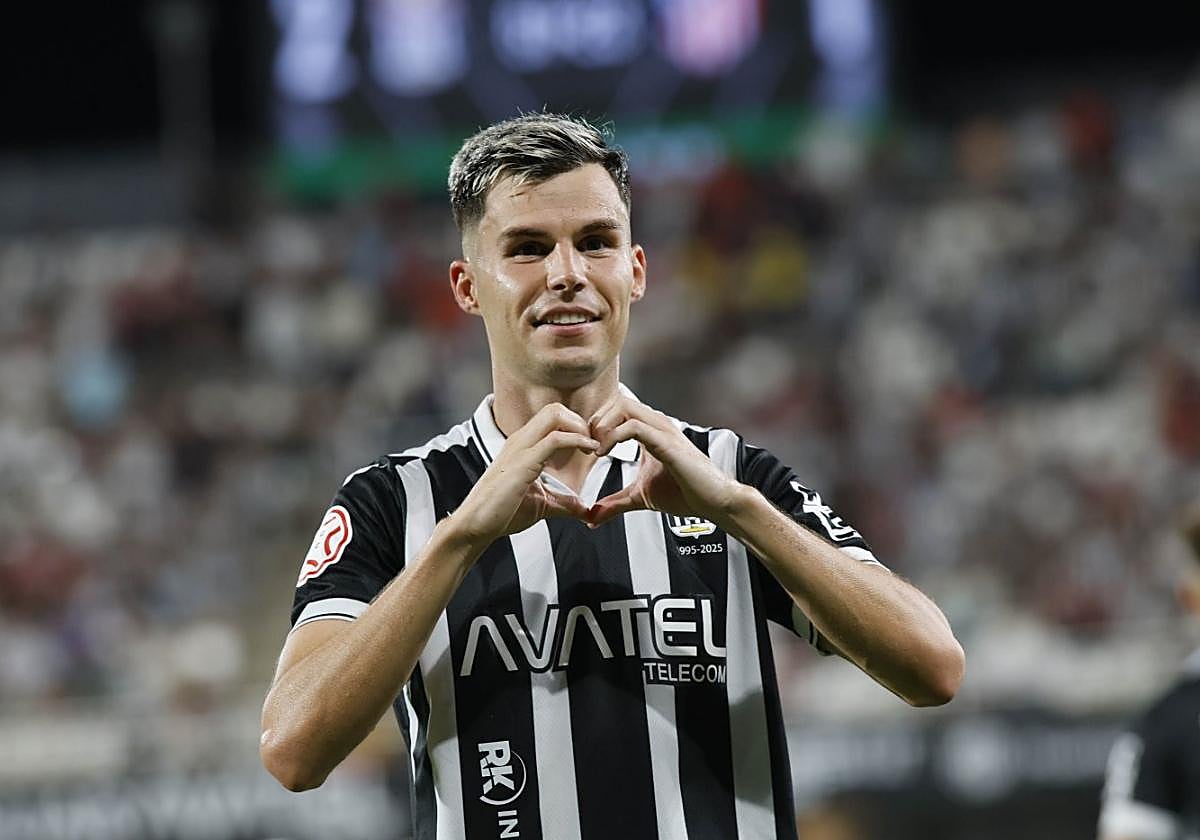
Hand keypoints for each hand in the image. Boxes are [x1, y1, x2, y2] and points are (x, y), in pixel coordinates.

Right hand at [452, 403, 597, 546]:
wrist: (476, 525)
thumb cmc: (501, 512)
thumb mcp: (542, 505)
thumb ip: (564, 503)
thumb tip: (585, 510)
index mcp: (523, 445)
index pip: (552, 418)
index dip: (576, 427)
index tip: (592, 445)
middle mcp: (521, 440)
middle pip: (554, 409)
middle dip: (580, 421)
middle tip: (594, 443)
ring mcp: (520, 448)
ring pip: (554, 415)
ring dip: (581, 427)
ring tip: (594, 446)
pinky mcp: (523, 462)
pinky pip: (554, 439)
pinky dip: (577, 440)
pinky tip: (589, 451)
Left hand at [585, 395, 742, 528]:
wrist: (714, 502)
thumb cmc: (685, 494)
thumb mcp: (640, 497)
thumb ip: (615, 503)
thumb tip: (592, 519)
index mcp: (650, 430)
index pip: (617, 409)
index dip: (596, 424)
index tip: (586, 448)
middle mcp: (656, 424)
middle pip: (617, 400)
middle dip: (596, 421)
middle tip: (587, 446)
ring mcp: (663, 430)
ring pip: (623, 406)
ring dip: (602, 426)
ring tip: (595, 450)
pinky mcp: (667, 443)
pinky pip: (633, 427)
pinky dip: (612, 436)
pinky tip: (604, 454)